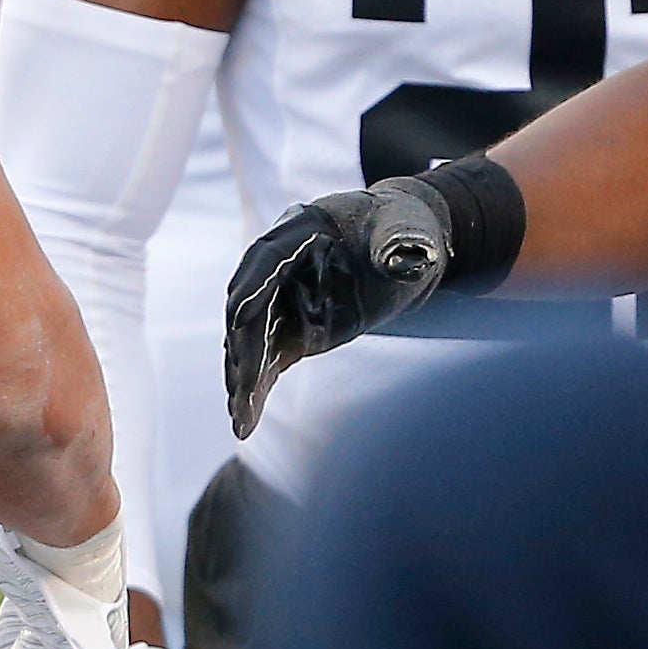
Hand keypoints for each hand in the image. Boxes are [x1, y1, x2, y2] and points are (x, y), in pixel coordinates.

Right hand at [224, 177, 453, 438]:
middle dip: (244, 347)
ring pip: (253, 340)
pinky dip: (259, 389)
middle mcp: (280, 268)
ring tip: (240, 417)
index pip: (265, 257)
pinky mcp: (296, 330)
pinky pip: (270, 361)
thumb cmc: (405, 227)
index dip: (252, 284)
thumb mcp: (409, 228)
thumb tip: (408, 259)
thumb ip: (401, 241)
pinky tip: (247, 422)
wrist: (408, 247)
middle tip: (240, 387)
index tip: (238, 314)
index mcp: (300, 229)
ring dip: (244, 378)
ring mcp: (284, 301)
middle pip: (251, 308)